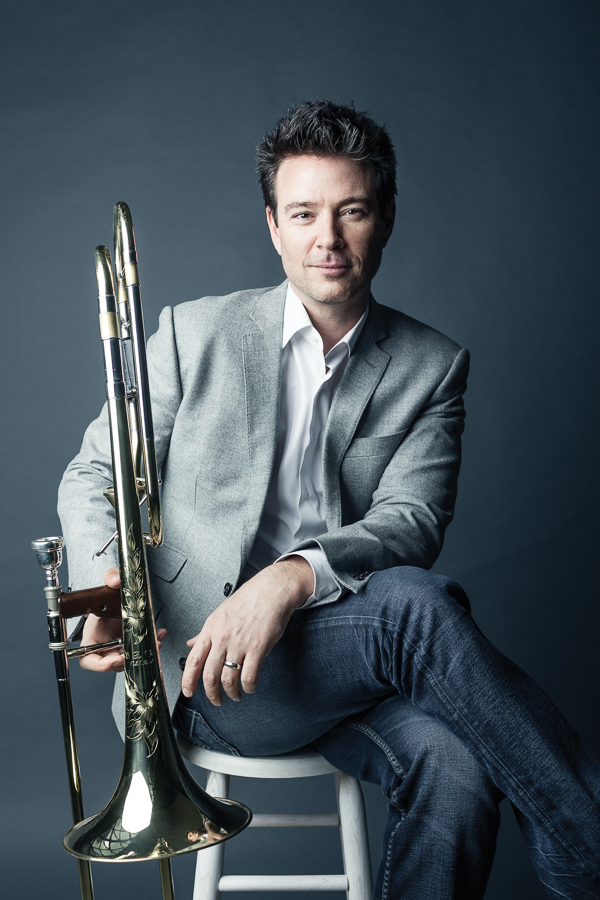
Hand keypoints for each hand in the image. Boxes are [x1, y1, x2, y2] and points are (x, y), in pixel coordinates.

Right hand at [78, 567, 166, 672]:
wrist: (121, 599)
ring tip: (155, 641)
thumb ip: (110, 578)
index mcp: (92, 638)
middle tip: (140, 651)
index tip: (115, 660)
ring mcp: (120, 648)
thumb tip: (115, 579)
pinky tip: (158, 634)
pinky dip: (151, 644)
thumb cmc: (109, 599)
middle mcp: (105, 647)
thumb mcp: (109, 586)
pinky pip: (142, 651)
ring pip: (131, 660)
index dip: (100, 665)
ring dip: (143, 653)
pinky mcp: (133, 645)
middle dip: (129, 660)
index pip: (88, 660)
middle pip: (114, 664)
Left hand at [182, 557, 312, 704]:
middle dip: (211, 694)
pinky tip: (250, 687)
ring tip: (235, 695)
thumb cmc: (247, 600)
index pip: (193, 661)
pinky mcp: (257, 648)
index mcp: (210, 630)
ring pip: (228, 680)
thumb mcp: (220, 614)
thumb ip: (205, 633)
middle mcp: (222, 638)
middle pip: (209, 676)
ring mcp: (239, 644)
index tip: (188, 692)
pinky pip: (249, 677)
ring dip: (231, 693)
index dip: (188, 681)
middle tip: (216, 700)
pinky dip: (248, 688)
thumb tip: (191, 643)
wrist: (271, 591)